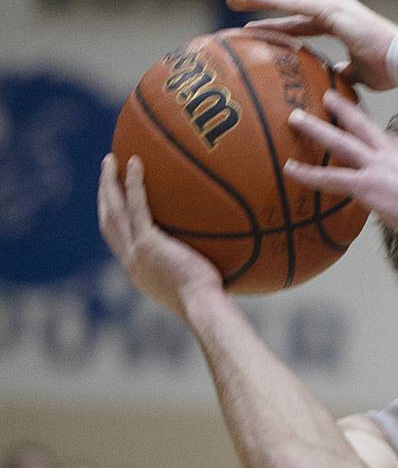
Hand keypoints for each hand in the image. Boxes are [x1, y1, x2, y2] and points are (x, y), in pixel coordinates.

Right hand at [97, 154, 223, 316]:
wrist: (203, 308)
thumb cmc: (210, 303)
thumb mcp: (198, 284)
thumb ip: (198, 268)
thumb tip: (224, 256)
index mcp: (140, 270)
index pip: (119, 242)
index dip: (114, 220)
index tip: (115, 202)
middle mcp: (132, 260)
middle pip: (109, 221)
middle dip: (104, 196)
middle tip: (107, 173)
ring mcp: (136, 251)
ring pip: (114, 210)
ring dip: (110, 183)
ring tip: (112, 159)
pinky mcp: (148, 242)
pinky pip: (137, 205)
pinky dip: (134, 183)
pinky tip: (136, 162)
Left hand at [227, 0, 397, 89]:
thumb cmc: (389, 70)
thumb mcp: (359, 74)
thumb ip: (344, 74)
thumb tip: (333, 82)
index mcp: (339, 24)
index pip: (302, 23)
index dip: (280, 28)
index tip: (257, 32)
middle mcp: (335, 9)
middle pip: (291, 5)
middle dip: (263, 5)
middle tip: (235, 4)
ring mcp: (335, 6)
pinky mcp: (335, 10)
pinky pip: (299, 4)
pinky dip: (277, 2)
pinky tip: (257, 1)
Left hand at [285, 90, 397, 239]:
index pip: (388, 137)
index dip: (375, 131)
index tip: (366, 124)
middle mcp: (388, 153)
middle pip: (361, 124)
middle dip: (342, 109)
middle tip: (326, 96)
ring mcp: (374, 167)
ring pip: (338, 142)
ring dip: (315, 129)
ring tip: (295, 118)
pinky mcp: (364, 185)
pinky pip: (329, 177)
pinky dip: (308, 174)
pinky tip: (290, 170)